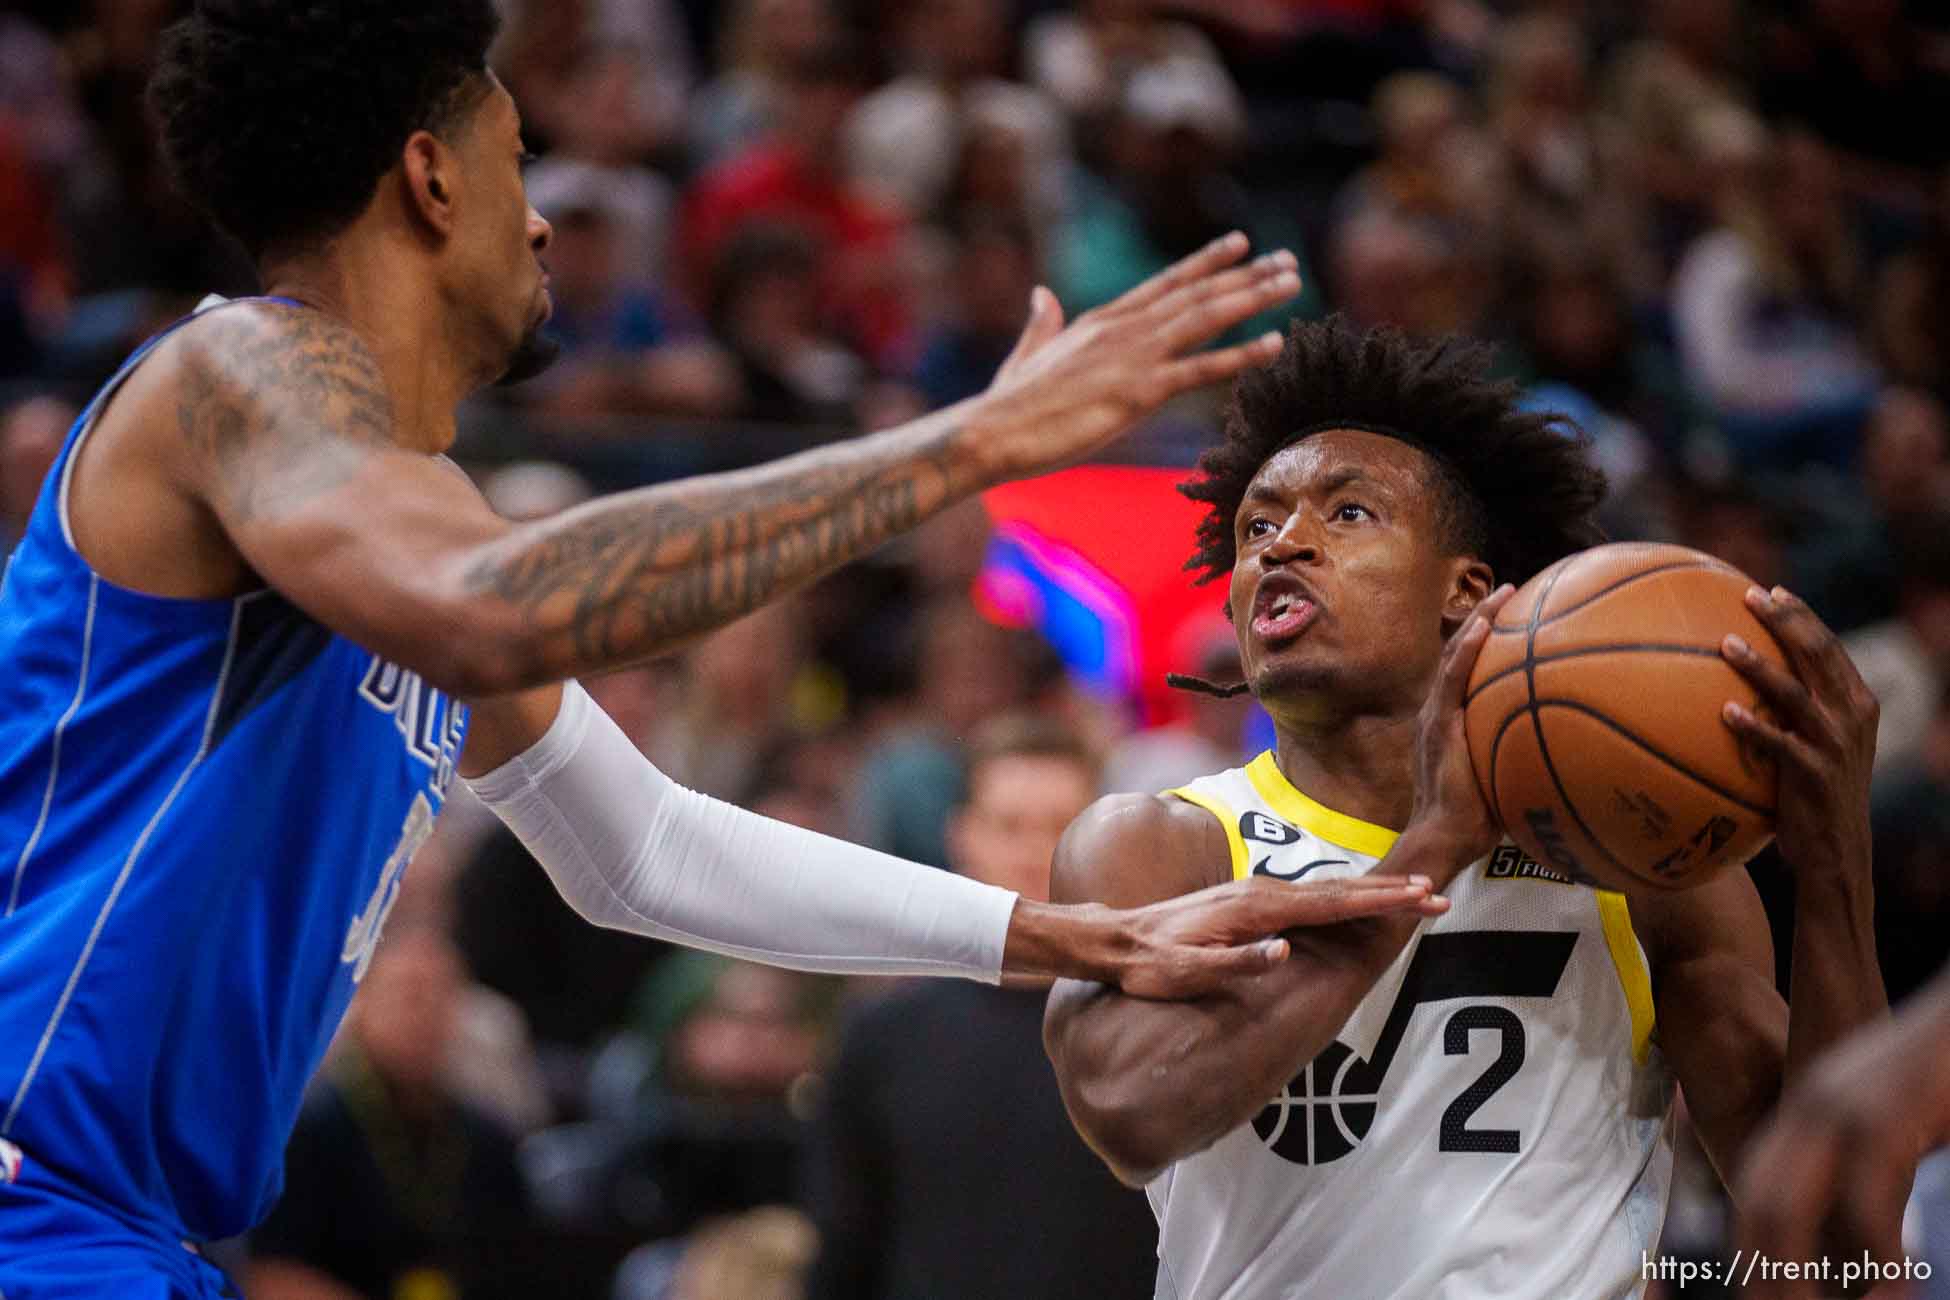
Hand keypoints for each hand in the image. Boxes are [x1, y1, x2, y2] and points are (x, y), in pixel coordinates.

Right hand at [965, 232, 1300, 484]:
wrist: (992, 430)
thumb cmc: (1006, 404)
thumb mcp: (1028, 354)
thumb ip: (1042, 323)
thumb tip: (1041, 294)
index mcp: (1100, 322)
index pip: (1165, 284)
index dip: (1206, 263)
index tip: (1240, 244)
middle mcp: (1123, 330)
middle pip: (1196, 295)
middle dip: (1246, 276)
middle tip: (1287, 261)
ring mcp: (1133, 357)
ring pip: (1205, 318)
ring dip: (1253, 300)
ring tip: (1292, 284)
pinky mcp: (1138, 392)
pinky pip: (1200, 369)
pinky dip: (1240, 355)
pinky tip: (1274, 343)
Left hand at [1109, 874, 1446, 999]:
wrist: (1114, 939)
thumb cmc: (1151, 965)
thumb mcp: (1187, 973)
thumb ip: (1237, 963)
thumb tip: (1285, 951)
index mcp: (1253, 909)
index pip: (1330, 904)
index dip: (1379, 903)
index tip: (1420, 899)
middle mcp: (1258, 891)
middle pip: (1338, 889)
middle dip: (1390, 892)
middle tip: (1438, 892)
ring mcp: (1253, 891)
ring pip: (1326, 889)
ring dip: (1371, 891)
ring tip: (1414, 893)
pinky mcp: (1248, 898)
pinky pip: (1308, 895)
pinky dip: (1342, 895)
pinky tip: (1358, 898)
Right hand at [1406, 585, 1515, 862]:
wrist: (1445, 838)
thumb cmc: (1479, 821)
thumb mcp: (1509, 780)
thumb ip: (1531, 757)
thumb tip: (1580, 752)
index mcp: (1452, 721)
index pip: (1467, 670)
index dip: (1488, 640)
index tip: (1517, 615)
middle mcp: (1439, 711)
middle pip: (1460, 652)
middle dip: (1486, 618)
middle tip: (1514, 591)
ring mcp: (1435, 715)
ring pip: (1455, 655)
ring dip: (1479, 621)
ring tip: (1503, 594)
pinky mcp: (1438, 725)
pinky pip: (1453, 678)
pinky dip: (1466, 649)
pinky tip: (1484, 627)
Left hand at [1718, 586, 1877, 877]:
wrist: (1836, 850)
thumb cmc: (1814, 793)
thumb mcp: (1817, 743)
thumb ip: (1795, 710)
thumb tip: (1744, 676)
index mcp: (1856, 702)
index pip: (1829, 647)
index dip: (1802, 616)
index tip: (1772, 591)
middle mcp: (1852, 717)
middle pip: (1817, 655)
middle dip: (1785, 621)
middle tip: (1749, 596)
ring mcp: (1835, 745)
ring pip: (1796, 693)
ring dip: (1759, 667)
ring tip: (1725, 644)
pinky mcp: (1815, 774)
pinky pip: (1780, 744)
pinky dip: (1753, 726)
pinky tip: (1724, 712)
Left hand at [1733, 1010, 1935, 1298]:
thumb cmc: (1943, 1074)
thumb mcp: (1892, 1124)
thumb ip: (1868, 1172)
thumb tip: (1855, 1241)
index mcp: (1804, 1115)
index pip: (1756, 1193)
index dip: (1753, 1254)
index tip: (1761, 1298)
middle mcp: (1806, 1111)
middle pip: (1759, 1208)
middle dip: (1766, 1276)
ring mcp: (1837, 1112)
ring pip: (1787, 1211)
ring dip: (1800, 1281)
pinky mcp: (1885, 1118)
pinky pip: (1865, 1203)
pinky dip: (1876, 1261)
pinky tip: (1895, 1296)